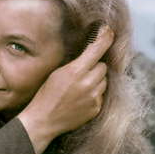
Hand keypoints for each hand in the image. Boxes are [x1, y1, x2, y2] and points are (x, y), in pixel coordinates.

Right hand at [18, 26, 113, 153]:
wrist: (44, 120)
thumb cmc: (46, 95)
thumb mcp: (57, 73)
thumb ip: (76, 63)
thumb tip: (90, 53)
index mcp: (75, 71)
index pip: (97, 50)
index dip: (105, 39)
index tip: (110, 32)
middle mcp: (88, 83)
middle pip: (102, 66)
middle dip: (95, 67)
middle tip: (82, 73)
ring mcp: (94, 97)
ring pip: (104, 81)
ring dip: (96, 81)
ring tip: (80, 88)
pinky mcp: (96, 108)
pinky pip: (101, 95)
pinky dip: (94, 94)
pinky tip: (81, 99)